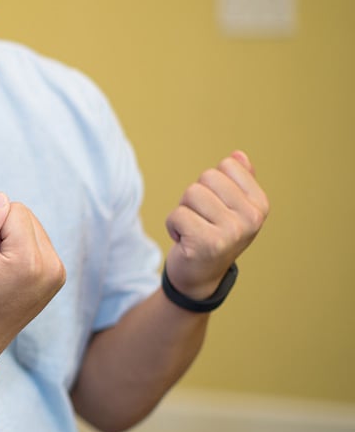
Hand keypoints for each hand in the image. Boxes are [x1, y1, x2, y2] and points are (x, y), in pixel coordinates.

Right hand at [0, 192, 65, 363]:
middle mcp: (51, 265)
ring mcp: (58, 271)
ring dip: (12, 239)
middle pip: (26, 215)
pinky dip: (22, 248)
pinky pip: (38, 241)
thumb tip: (1, 197)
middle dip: (3, 230)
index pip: (13, 209)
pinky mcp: (58, 274)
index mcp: (29, 260)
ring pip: (32, 226)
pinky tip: (10, 272)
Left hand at [164, 150, 268, 298]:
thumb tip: (238, 155)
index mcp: (259, 204)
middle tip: (202, 220)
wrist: (200, 276)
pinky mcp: (207, 243)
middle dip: (195, 197)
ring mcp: (231, 231)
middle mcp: (251, 218)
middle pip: (207, 177)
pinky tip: (185, 241)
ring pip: (191, 194)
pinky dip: (173, 226)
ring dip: (183, 211)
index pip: (227, 165)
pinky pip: (177, 214)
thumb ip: (237, 181)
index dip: (212, 183)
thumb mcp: (231, 208)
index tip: (216, 207)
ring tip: (194, 230)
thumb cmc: (214, 235)